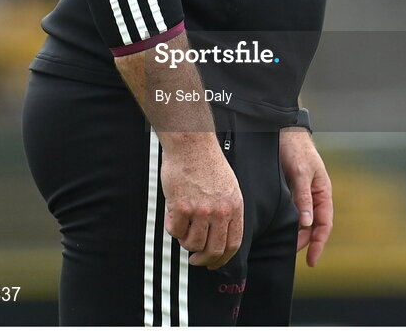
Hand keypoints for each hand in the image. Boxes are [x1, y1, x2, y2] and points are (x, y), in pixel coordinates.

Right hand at [161, 138, 243, 269]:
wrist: (191, 142)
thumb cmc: (206, 160)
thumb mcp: (228, 186)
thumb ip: (226, 210)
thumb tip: (218, 235)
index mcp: (234, 206)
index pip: (233, 244)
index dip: (222, 259)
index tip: (213, 262)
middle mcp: (220, 211)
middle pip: (214, 250)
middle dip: (203, 259)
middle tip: (195, 259)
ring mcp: (200, 210)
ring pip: (192, 243)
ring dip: (185, 241)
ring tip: (183, 227)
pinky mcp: (181, 207)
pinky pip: (174, 231)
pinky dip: (172, 227)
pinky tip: (172, 215)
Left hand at [279, 127, 332, 265]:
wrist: (283, 129)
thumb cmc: (296, 148)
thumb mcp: (300, 172)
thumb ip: (303, 198)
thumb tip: (307, 225)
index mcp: (323, 192)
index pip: (324, 225)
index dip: (319, 244)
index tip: (311, 261)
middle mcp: (315, 196)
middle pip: (313, 227)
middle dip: (304, 242)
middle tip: (289, 253)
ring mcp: (303, 193)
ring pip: (302, 220)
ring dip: (295, 233)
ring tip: (283, 245)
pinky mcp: (291, 189)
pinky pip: (293, 211)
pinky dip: (288, 222)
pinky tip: (278, 229)